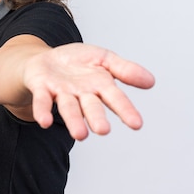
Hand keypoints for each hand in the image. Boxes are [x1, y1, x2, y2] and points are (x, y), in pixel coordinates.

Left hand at [23, 42, 154, 139]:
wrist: (45, 59)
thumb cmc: (77, 62)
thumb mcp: (104, 58)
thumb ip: (124, 69)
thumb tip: (151, 81)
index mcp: (100, 86)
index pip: (115, 98)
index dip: (125, 110)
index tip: (136, 124)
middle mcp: (81, 94)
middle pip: (91, 107)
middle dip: (96, 118)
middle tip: (103, 130)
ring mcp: (62, 93)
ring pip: (68, 107)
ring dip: (73, 120)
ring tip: (80, 134)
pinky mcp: (42, 89)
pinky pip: (42, 100)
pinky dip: (43, 110)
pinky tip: (44, 121)